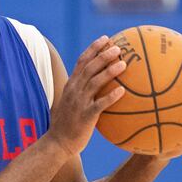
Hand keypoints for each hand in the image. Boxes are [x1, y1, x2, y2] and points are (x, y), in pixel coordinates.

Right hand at [47, 36, 125, 155]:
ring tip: (123, 63)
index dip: (93, 48)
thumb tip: (102, 84)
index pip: (81, 61)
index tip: (105, 39)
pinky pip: (100, 104)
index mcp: (71, 85)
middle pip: (89, 67)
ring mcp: (79, 102)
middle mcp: (74, 90)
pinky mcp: (85, 116)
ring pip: (94, 82)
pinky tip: (123, 91)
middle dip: (103, 55)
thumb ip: (84, 91)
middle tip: (118, 47)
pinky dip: (111, 97)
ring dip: (109, 71)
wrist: (58, 143)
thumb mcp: (73, 102)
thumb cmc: (69, 123)